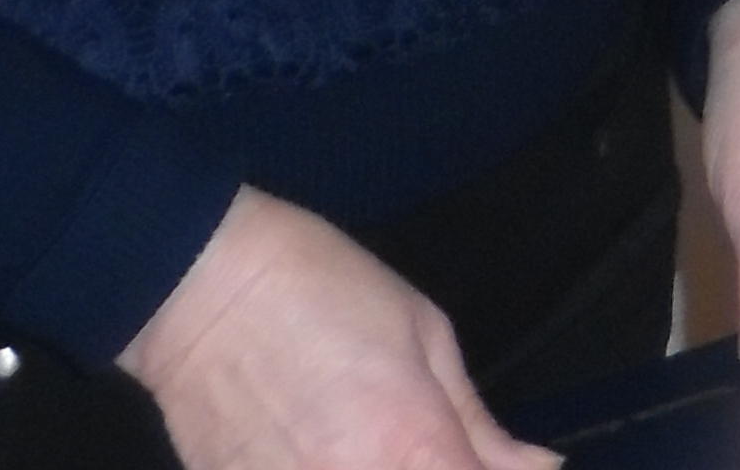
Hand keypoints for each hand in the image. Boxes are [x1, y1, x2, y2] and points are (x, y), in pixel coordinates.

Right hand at [118, 187, 555, 469]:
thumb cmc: (322, 290)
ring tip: (369, 439)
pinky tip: (325, 448)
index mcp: (412, 444)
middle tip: (431, 446)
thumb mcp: (424, 333)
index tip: (495, 463)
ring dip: (381, 469)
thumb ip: (477, 422)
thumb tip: (538, 466)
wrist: (201, 289)